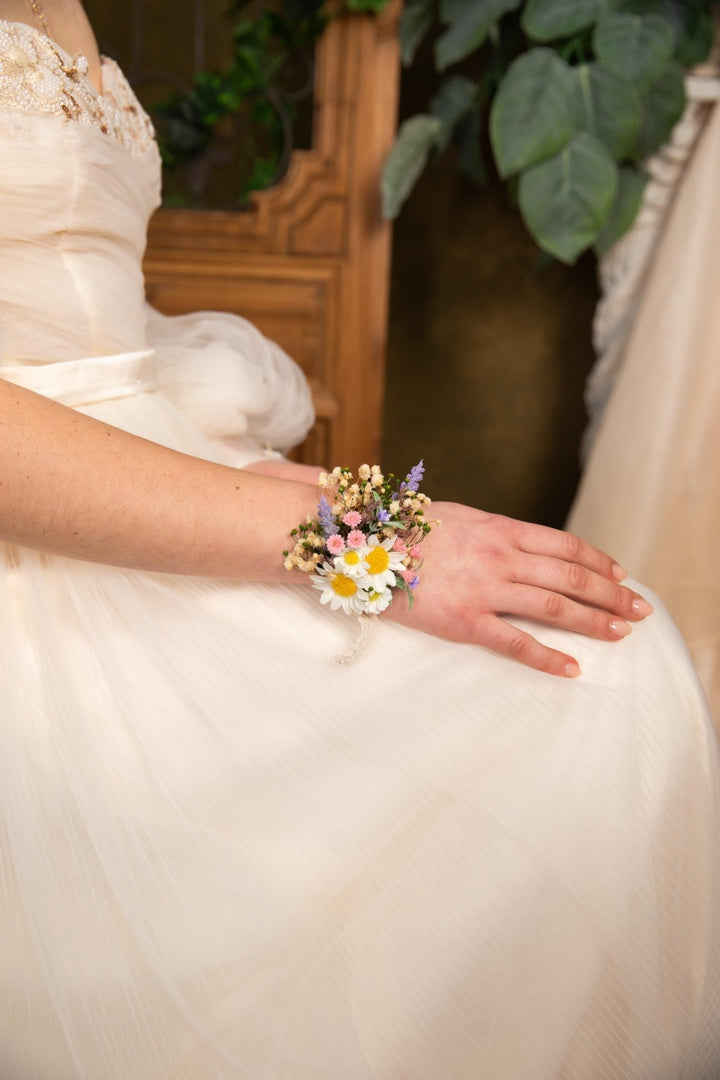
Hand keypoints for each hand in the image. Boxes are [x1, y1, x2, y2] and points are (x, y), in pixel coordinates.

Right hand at [388, 502, 652, 676]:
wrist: (364, 544)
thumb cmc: (406, 530)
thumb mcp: (458, 518)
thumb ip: (492, 533)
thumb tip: (517, 545)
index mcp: (501, 529)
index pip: (565, 545)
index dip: (598, 561)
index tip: (620, 575)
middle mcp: (501, 557)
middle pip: (571, 577)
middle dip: (611, 594)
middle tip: (639, 611)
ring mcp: (485, 589)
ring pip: (554, 606)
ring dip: (594, 621)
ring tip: (621, 633)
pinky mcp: (465, 621)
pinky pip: (516, 642)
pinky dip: (548, 657)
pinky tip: (571, 668)